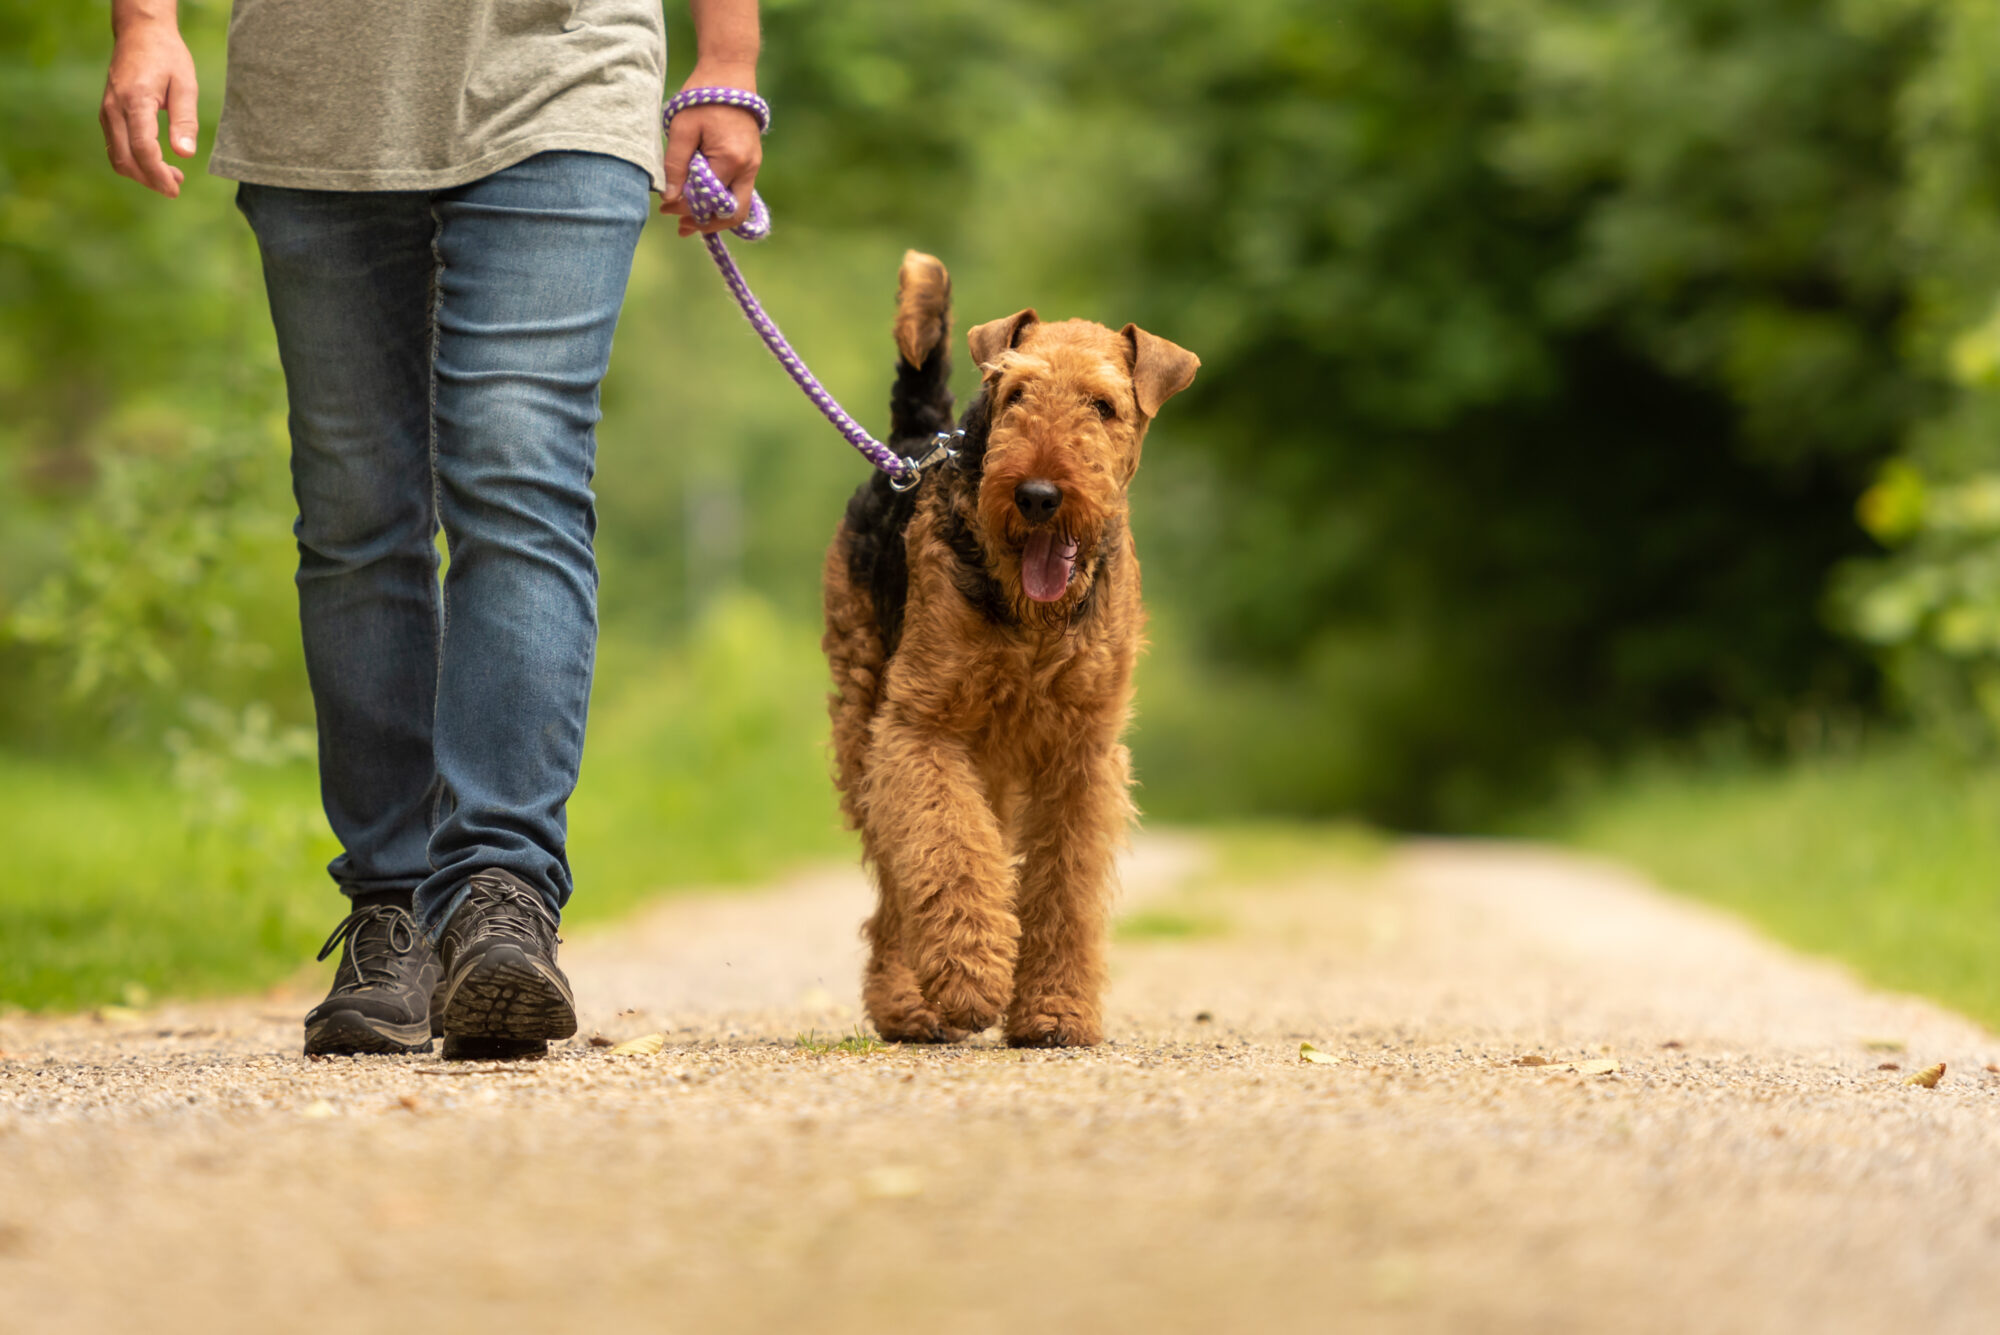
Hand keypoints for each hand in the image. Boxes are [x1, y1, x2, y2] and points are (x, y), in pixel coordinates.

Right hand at [101, 18, 199, 197]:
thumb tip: (185, 154)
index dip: (158, 174)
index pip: (143, 149)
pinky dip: (133, 161)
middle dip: (150, 179)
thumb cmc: (167, 57)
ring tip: (171, 177)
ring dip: (141, 173)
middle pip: (126, 159)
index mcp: (135, 101)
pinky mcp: (107, 113)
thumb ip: (185, 121)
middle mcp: (114, 108)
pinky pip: (115, 146)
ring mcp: (106, 111)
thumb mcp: (185, 85)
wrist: (140, 33)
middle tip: (176, 187)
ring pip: (117, 156)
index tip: (175, 188)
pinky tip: (156, 162)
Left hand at [661, 67, 762, 237]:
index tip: (665, 208)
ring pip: (738, 207)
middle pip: (733, 214)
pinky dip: (721, 202)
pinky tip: (702, 202)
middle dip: (707, 224)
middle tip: (681, 227)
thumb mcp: (682, 129)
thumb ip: (675, 165)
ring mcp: (753, 167)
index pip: (707, 200)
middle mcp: (747, 168)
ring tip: (689, 221)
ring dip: (714, 216)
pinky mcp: (751, 163)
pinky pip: (738, 193)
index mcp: (730, 160)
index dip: (685, 208)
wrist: (730, 73)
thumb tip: (670, 199)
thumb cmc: (702, 97)